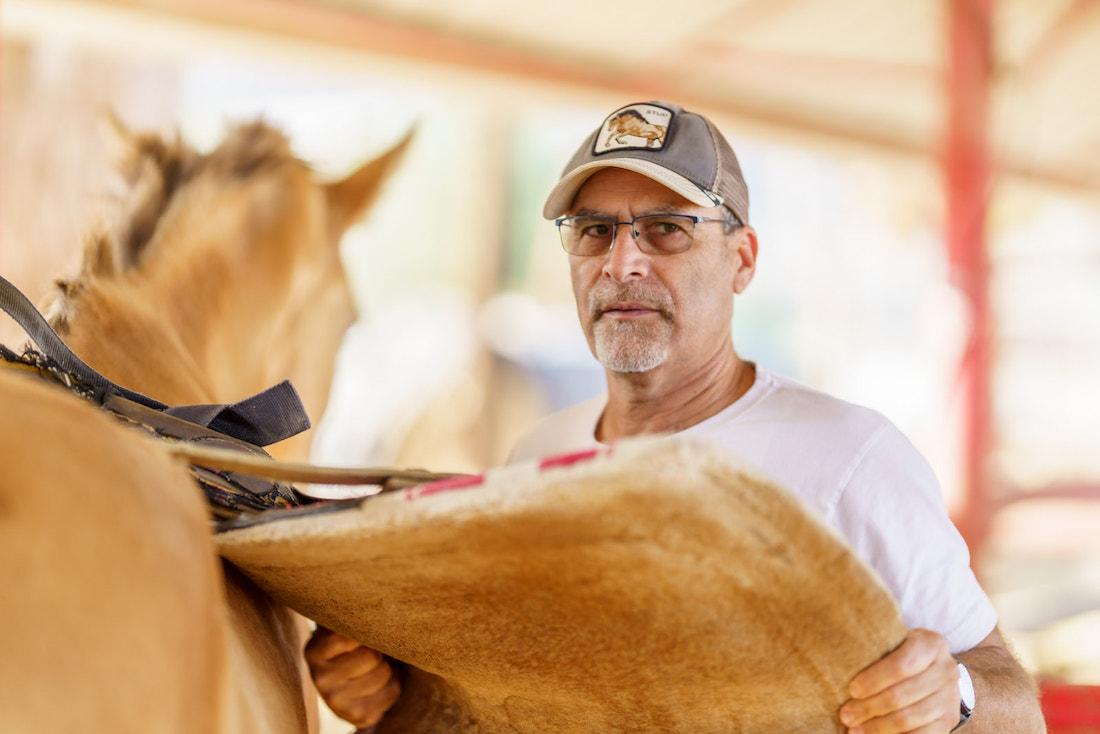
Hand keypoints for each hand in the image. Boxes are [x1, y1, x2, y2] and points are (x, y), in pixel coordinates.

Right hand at [304, 626, 400, 729]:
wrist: (354, 679)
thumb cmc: (355, 642)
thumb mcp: (346, 625)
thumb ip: (353, 616)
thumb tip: (377, 598)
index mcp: (313, 651)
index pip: (344, 636)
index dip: (363, 630)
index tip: (363, 629)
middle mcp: (319, 679)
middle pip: (370, 656)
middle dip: (378, 650)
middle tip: (372, 650)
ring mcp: (336, 701)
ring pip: (383, 673)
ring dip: (387, 667)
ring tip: (376, 666)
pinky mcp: (356, 716)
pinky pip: (391, 692)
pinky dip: (393, 684)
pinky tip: (378, 683)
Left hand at [839, 628, 960, 733]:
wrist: (937, 670)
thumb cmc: (903, 652)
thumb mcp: (895, 641)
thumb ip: (876, 647)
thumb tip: (839, 660)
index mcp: (931, 644)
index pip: (900, 665)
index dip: (873, 680)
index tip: (851, 690)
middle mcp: (946, 671)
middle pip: (900, 695)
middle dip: (868, 708)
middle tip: (846, 715)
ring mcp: (949, 698)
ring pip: (908, 719)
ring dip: (877, 727)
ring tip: (853, 730)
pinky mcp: (949, 721)